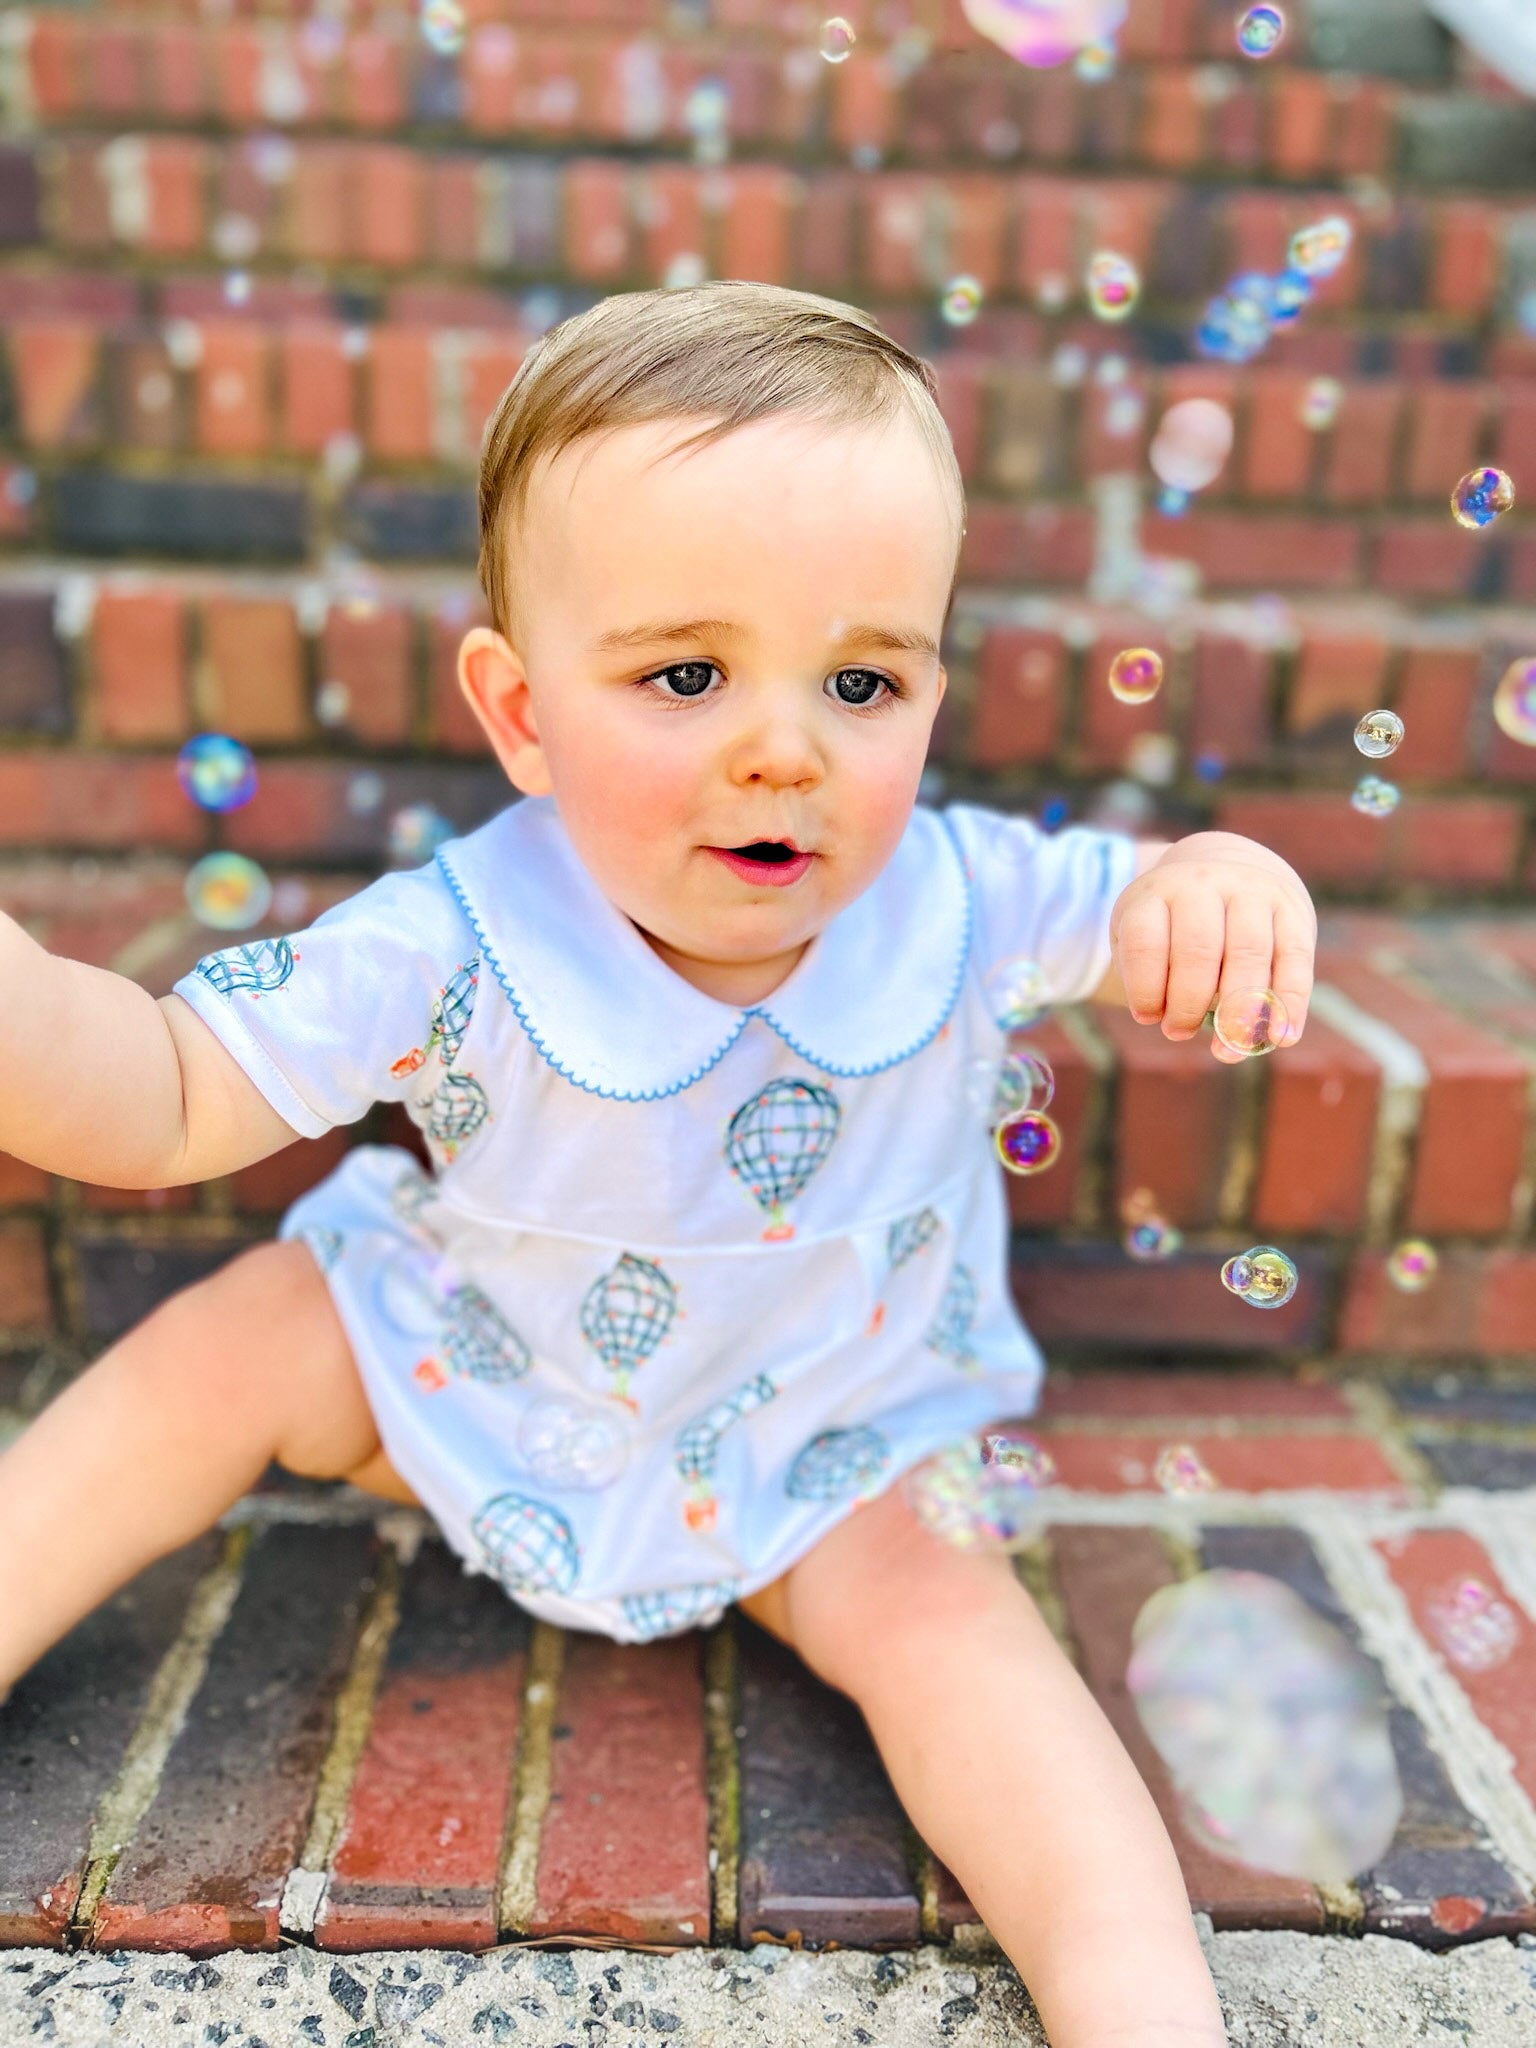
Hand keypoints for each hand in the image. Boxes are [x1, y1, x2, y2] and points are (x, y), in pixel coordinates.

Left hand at [1108, 833, 1315, 1062]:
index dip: (1145, 986)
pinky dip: (1289, 1004)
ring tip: (1227, 1051)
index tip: (1146, 1017)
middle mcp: (1206, 884)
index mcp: (1158, 891)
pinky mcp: (1293, 912)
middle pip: (1199, 950)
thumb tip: (1176, 1024)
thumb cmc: (1176, 920)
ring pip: (1249, 956)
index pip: (1146, 940)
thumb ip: (1149, 975)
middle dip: (1188, 1003)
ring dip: (1238, 1012)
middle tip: (1179, 1033)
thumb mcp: (1147, 932)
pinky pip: (1294, 961)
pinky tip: (1281, 1039)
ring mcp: (1253, 893)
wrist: (1229, 866)